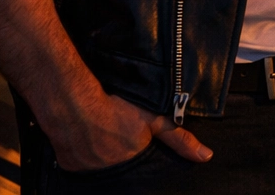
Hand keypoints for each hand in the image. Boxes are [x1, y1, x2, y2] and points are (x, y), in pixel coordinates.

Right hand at [49, 92, 212, 171]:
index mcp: (131, 163)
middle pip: (119, 167)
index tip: (134, 145)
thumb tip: (206, 156)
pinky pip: (79, 166)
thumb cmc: (116, 108)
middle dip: (121, 156)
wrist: (73, 102)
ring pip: (98, 167)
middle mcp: (109, 172)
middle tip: (116, 137)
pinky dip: (84, 157)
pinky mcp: (68, 165)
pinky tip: (85, 140)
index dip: (139, 157)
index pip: (141, 171)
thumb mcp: (155, 120)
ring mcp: (87, 171)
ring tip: (102, 138)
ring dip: (101, 157)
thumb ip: (180, 139)